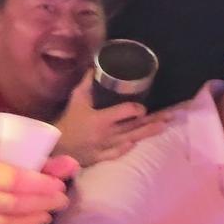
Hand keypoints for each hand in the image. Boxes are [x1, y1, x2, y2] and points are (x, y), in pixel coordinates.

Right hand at [0, 109, 76, 223]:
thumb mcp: (1, 151)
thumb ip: (36, 155)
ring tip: (57, 205)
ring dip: (35, 210)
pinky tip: (42, 218)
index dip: (36, 181)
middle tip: (63, 195)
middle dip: (41, 197)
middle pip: (9, 195)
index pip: (8, 174)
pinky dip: (23, 223)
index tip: (59, 182)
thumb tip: (72, 164)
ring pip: (5, 212)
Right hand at [52, 74, 170, 165]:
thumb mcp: (75, 100)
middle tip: (171, 115)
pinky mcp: (102, 156)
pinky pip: (120, 152)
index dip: (137, 109)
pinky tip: (139, 142)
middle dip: (153, 120)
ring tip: (164, 126)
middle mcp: (108, 134)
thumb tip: (94, 67)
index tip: (143, 107)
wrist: (53, 148)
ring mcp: (107, 147)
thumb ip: (86, 84)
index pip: (126, 112)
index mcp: (101, 119)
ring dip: (149, 132)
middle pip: (135, 126)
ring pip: (132, 139)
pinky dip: (130, 146)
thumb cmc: (65, 122)